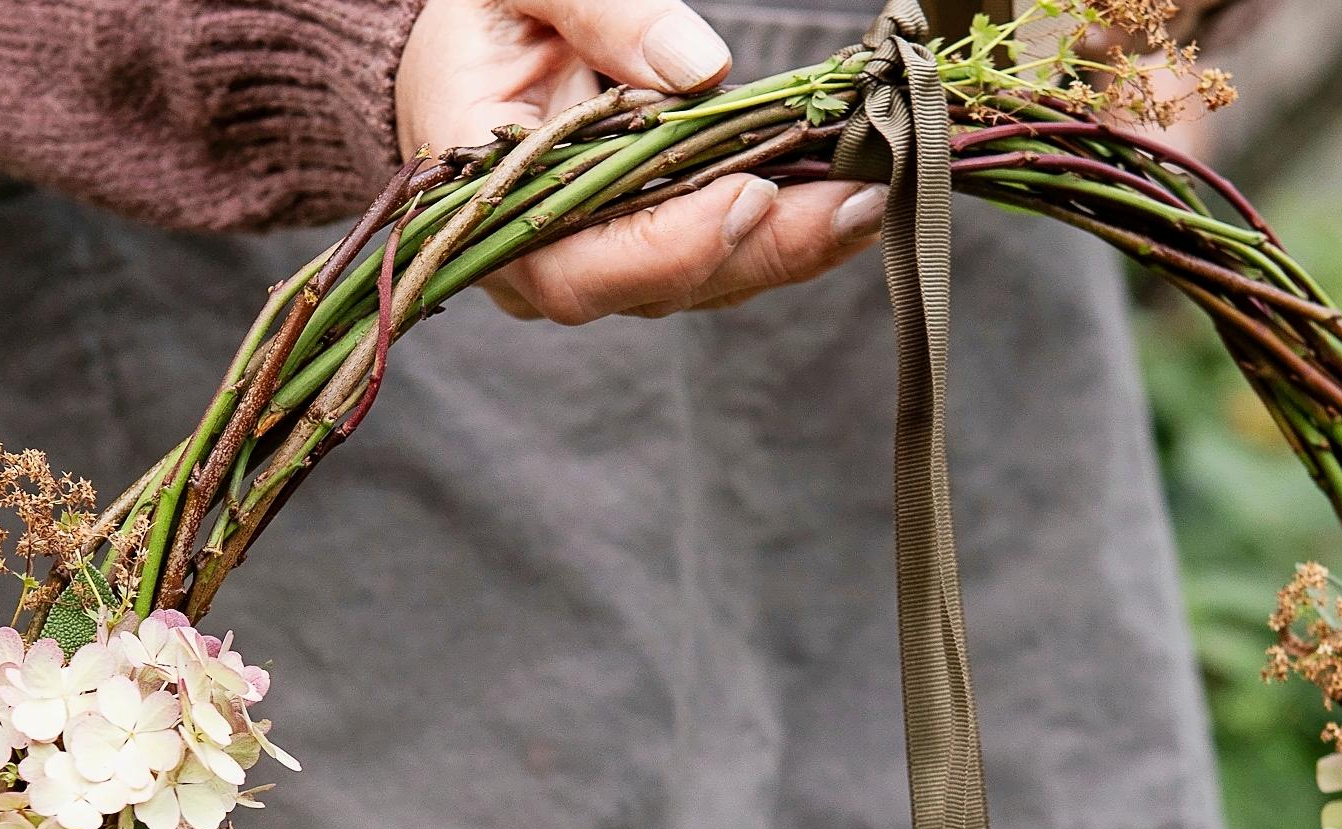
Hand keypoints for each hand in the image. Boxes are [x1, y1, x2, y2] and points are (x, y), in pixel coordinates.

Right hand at [394, 0, 886, 321]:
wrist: (471, 54)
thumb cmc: (485, 16)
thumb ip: (600, 12)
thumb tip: (700, 69)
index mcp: (487, 199)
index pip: (573, 265)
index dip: (668, 246)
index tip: (749, 195)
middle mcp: (543, 259)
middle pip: (658, 288)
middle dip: (762, 249)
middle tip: (852, 203)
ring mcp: (601, 266)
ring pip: (703, 283)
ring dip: (793, 247)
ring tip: (870, 199)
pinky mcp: (649, 255)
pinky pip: (722, 261)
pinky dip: (789, 234)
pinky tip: (850, 202)